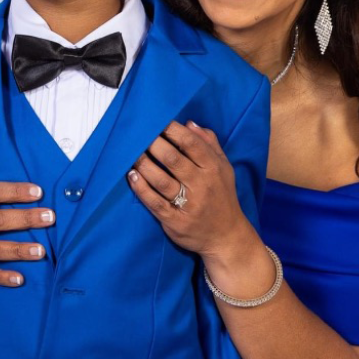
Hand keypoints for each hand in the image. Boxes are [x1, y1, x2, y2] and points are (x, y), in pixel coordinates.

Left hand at [127, 121, 252, 260]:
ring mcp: (188, 205)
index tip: (156, 121)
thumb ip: (209, 144)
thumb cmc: (222, 197)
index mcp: (213, 169)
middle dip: (153, 144)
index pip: (191, 144)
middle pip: (173, 159)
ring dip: (144, 164)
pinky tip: (131, 176)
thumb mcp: (224, 169)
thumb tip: (189, 123)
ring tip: (131, 154)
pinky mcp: (175, 221)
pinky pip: (154, 202)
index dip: (172, 130)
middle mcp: (202, 185)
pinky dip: (141, 188)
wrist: (227, 237)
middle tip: (138, 135)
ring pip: (161, 180)